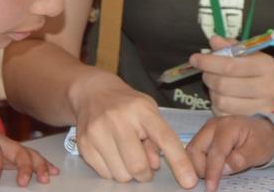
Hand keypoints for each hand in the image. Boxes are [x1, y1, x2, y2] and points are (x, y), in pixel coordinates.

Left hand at [0, 110, 58, 187]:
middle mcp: (3, 141)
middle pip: (18, 152)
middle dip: (24, 166)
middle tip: (24, 182)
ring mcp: (11, 145)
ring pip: (29, 153)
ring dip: (39, 165)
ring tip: (47, 177)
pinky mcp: (14, 151)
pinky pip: (31, 156)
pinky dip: (44, 163)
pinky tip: (53, 171)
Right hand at [68, 70, 197, 187]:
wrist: (92, 93)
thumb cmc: (127, 105)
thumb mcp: (149, 111)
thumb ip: (157, 138)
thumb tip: (155, 165)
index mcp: (142, 109)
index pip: (164, 138)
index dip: (179, 162)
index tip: (188, 181)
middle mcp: (119, 119)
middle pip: (138, 165)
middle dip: (145, 174)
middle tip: (144, 166)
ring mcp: (98, 131)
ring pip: (121, 175)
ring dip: (128, 173)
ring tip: (126, 155)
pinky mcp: (84, 143)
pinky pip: (105, 174)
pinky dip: (113, 171)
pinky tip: (112, 153)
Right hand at [186, 115, 273, 191]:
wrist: (263, 131)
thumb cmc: (262, 140)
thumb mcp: (258, 151)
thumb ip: (241, 160)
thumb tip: (223, 170)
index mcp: (228, 127)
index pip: (215, 153)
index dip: (212, 172)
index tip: (210, 188)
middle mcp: (213, 126)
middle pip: (195, 150)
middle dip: (200, 169)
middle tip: (213, 181)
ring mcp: (206, 130)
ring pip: (191, 152)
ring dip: (198, 167)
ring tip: (213, 175)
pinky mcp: (203, 136)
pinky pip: (194, 152)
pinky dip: (198, 163)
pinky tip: (209, 170)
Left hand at [192, 35, 273, 115]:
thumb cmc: (264, 70)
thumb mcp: (253, 53)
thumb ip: (232, 46)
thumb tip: (214, 40)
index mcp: (266, 66)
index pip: (230, 65)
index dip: (208, 62)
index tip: (195, 58)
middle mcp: (266, 88)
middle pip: (224, 85)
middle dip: (208, 76)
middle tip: (205, 71)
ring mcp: (261, 107)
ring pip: (222, 102)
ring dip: (212, 92)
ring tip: (215, 84)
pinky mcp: (253, 121)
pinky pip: (225, 115)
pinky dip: (217, 105)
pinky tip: (222, 97)